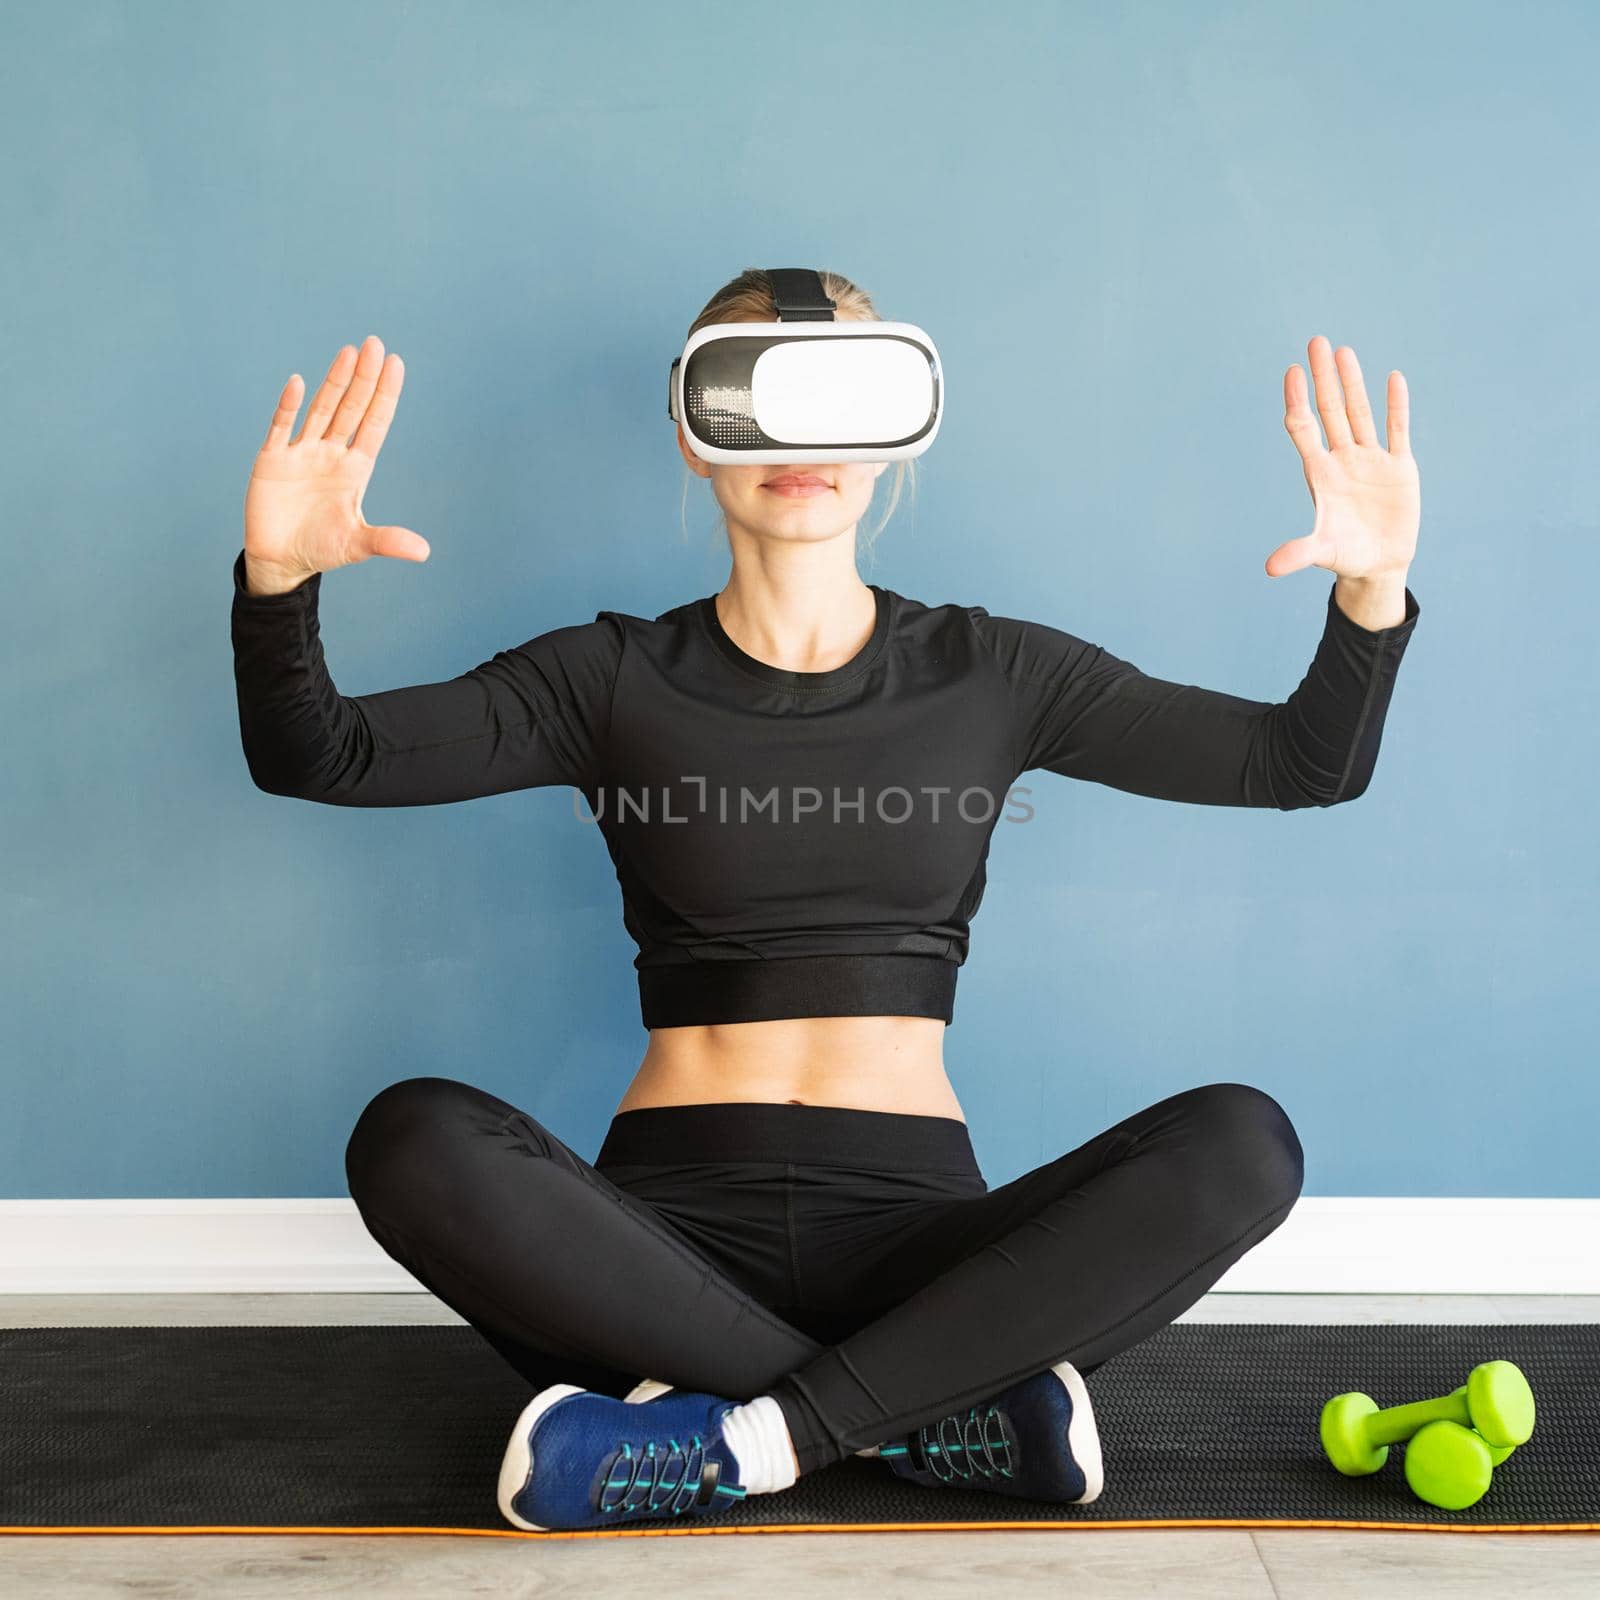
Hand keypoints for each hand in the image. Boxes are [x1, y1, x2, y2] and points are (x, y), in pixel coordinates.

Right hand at [242, 334, 428, 583]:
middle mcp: (331, 454)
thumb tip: (424, 552)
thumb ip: (388, 542)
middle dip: (364, 378)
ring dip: (335, 382)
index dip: (385, 395)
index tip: (396, 364)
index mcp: (355, 469)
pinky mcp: (272, 460)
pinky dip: (289, 406)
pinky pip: (281, 427)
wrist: (281, 560)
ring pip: (321, 409)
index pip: (374, 424)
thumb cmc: (321, 548)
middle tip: (376, 345)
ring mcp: (302, 453)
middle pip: (351, 408)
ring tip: (350, 352)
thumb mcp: (357, 545)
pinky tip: (298, 383)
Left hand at [1266, 336, 1418, 584]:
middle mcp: (1342, 460)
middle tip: (1315, 342)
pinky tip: (1393, 378)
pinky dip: (1396, 405)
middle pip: (1330, 411)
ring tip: (1342, 351)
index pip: (1303, 428)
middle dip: (1322, 378)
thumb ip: (1298, 554)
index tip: (1292, 372)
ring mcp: (1370, 460)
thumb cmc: (1345, 556)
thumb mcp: (1322, 553)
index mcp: (1320, 475)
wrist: (1379, 564)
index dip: (1297, 401)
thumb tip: (1270, 568)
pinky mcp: (1399, 467)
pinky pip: (1397, 429)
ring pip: (1360, 413)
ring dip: (1352, 383)